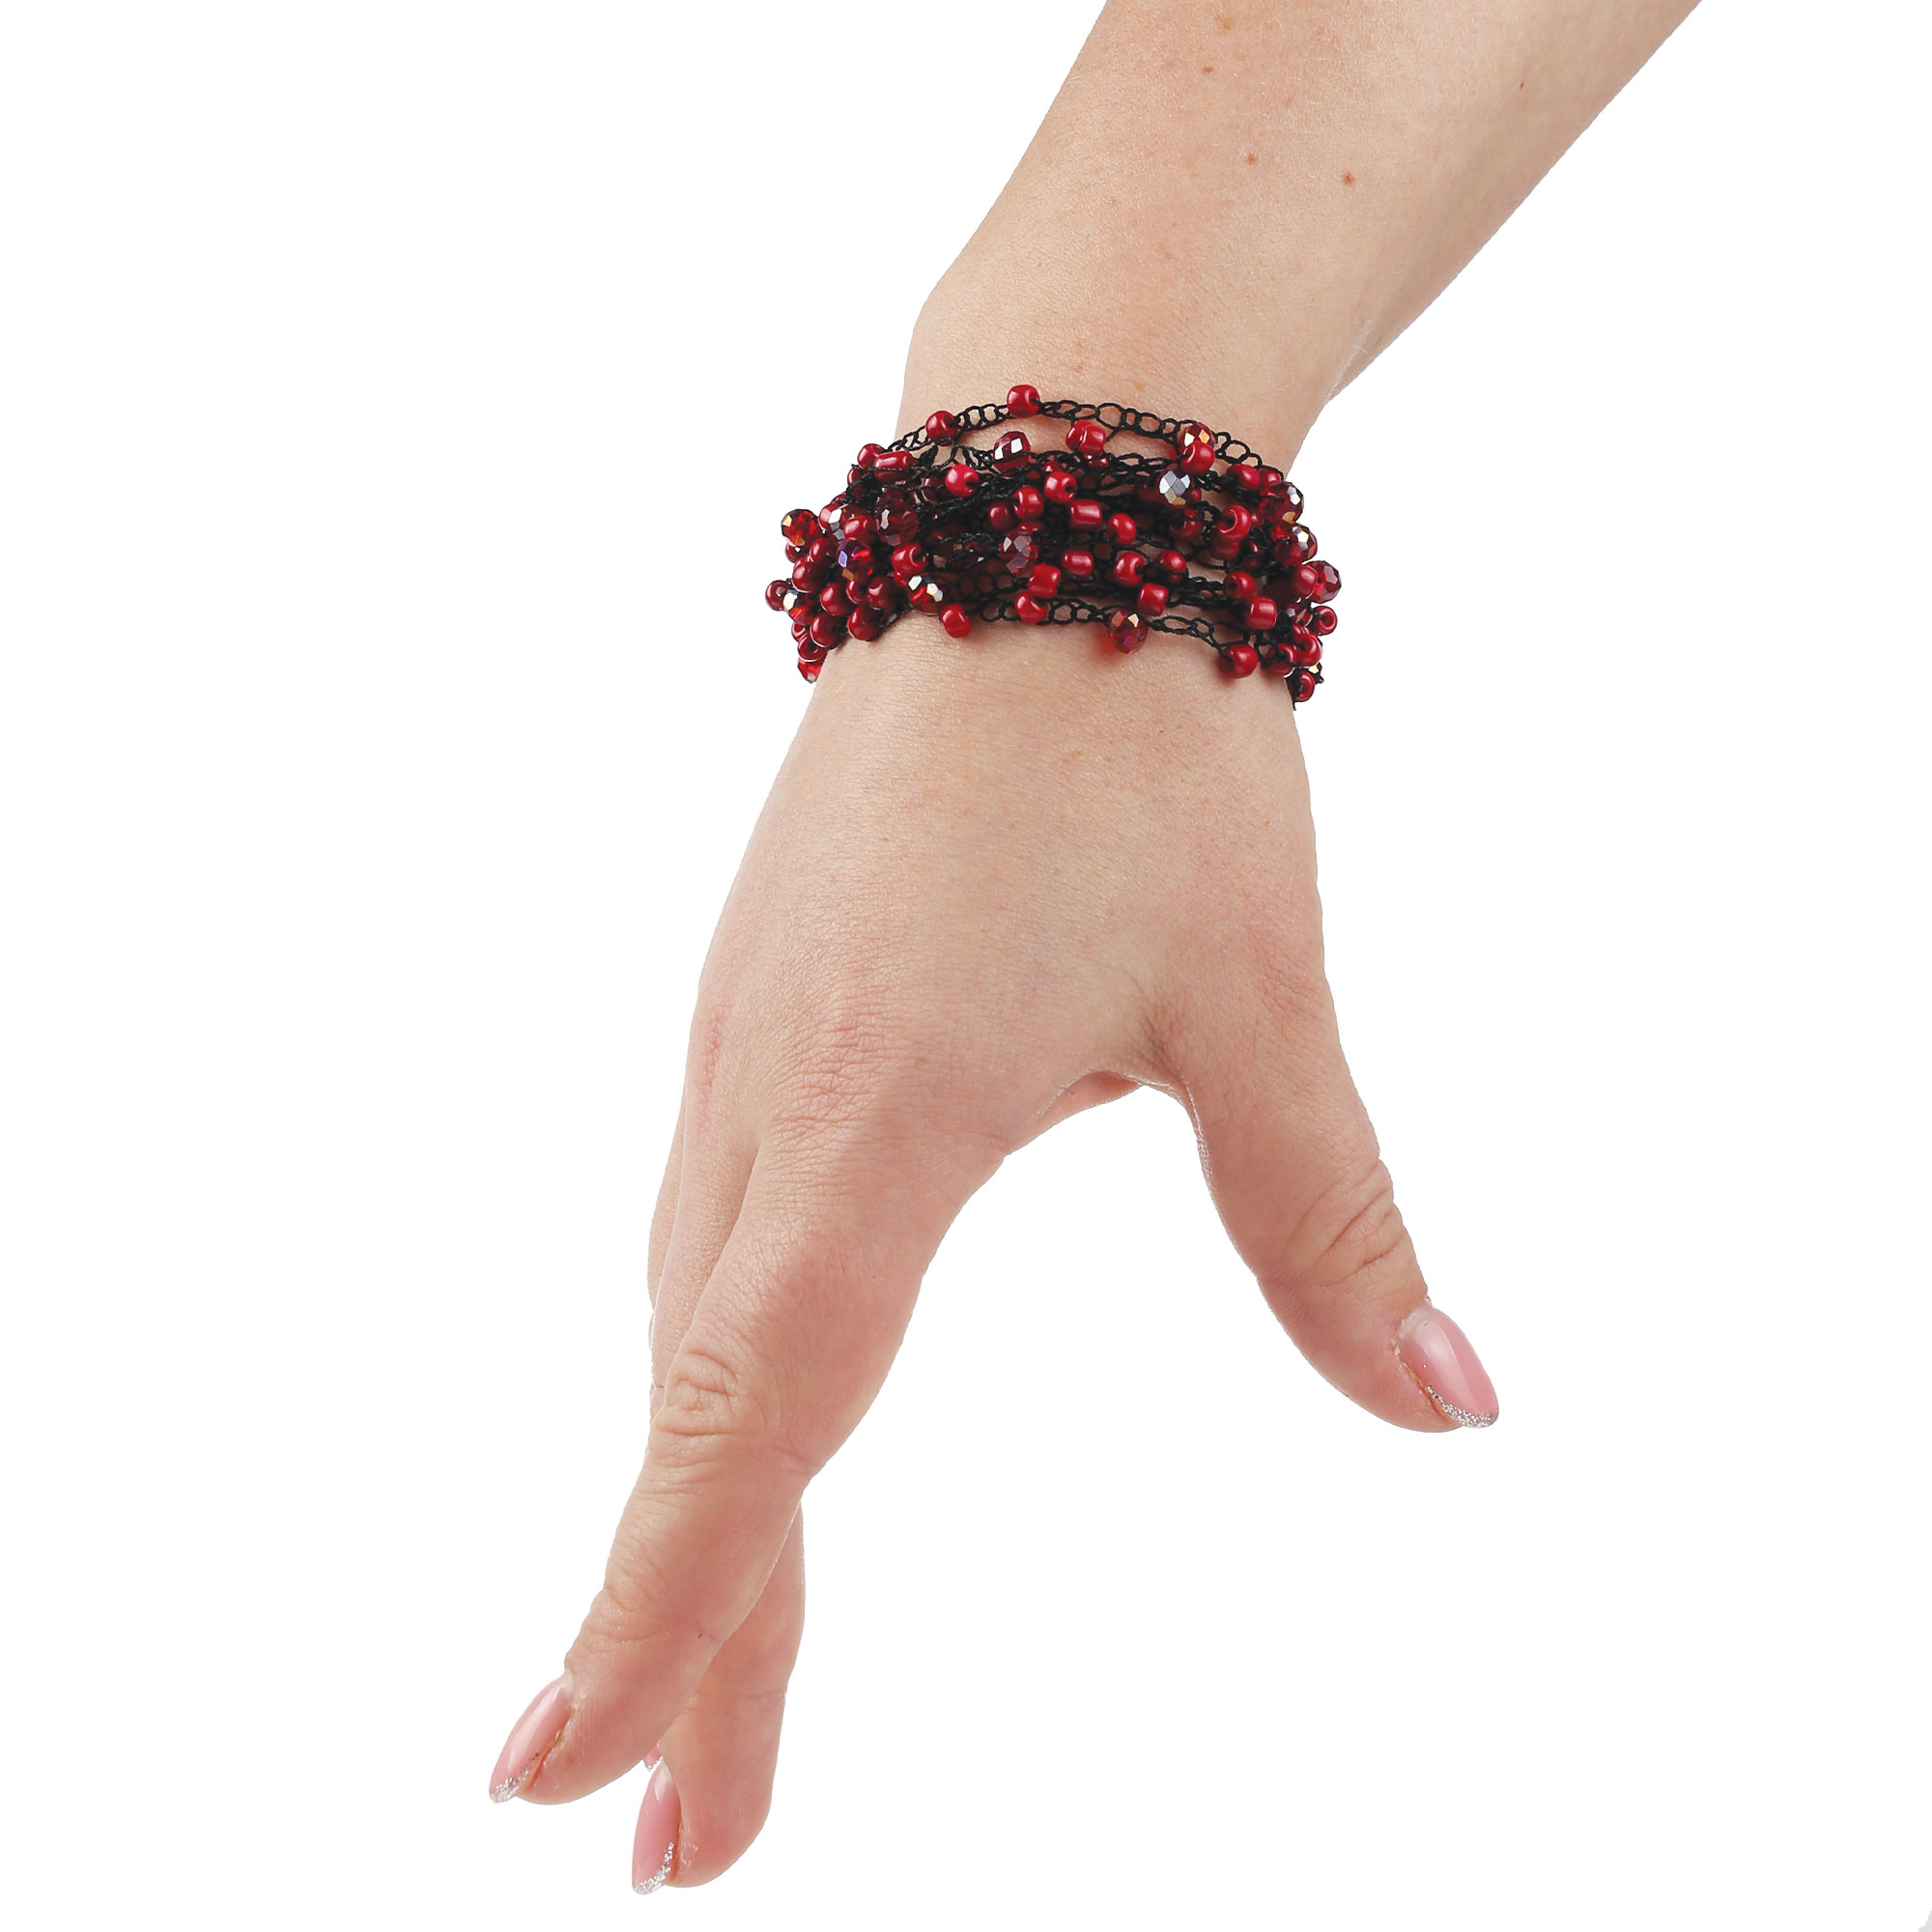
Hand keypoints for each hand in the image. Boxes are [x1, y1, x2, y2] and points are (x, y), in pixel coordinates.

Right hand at [486, 611, 1496, 1887]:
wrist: (1029, 522)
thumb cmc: (1141, 746)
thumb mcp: (1260, 1000)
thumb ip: (1328, 1218)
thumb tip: (1450, 1406)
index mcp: (872, 1115)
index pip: (745, 1414)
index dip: (658, 1610)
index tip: (571, 1785)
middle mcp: (764, 1099)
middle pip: (707, 1411)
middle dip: (693, 1634)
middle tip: (689, 1842)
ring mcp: (739, 1051)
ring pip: (695, 1328)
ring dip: (704, 1511)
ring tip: (714, 1687)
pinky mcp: (757, 1012)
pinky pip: (709, 1233)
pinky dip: (717, 1371)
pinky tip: (744, 1418)